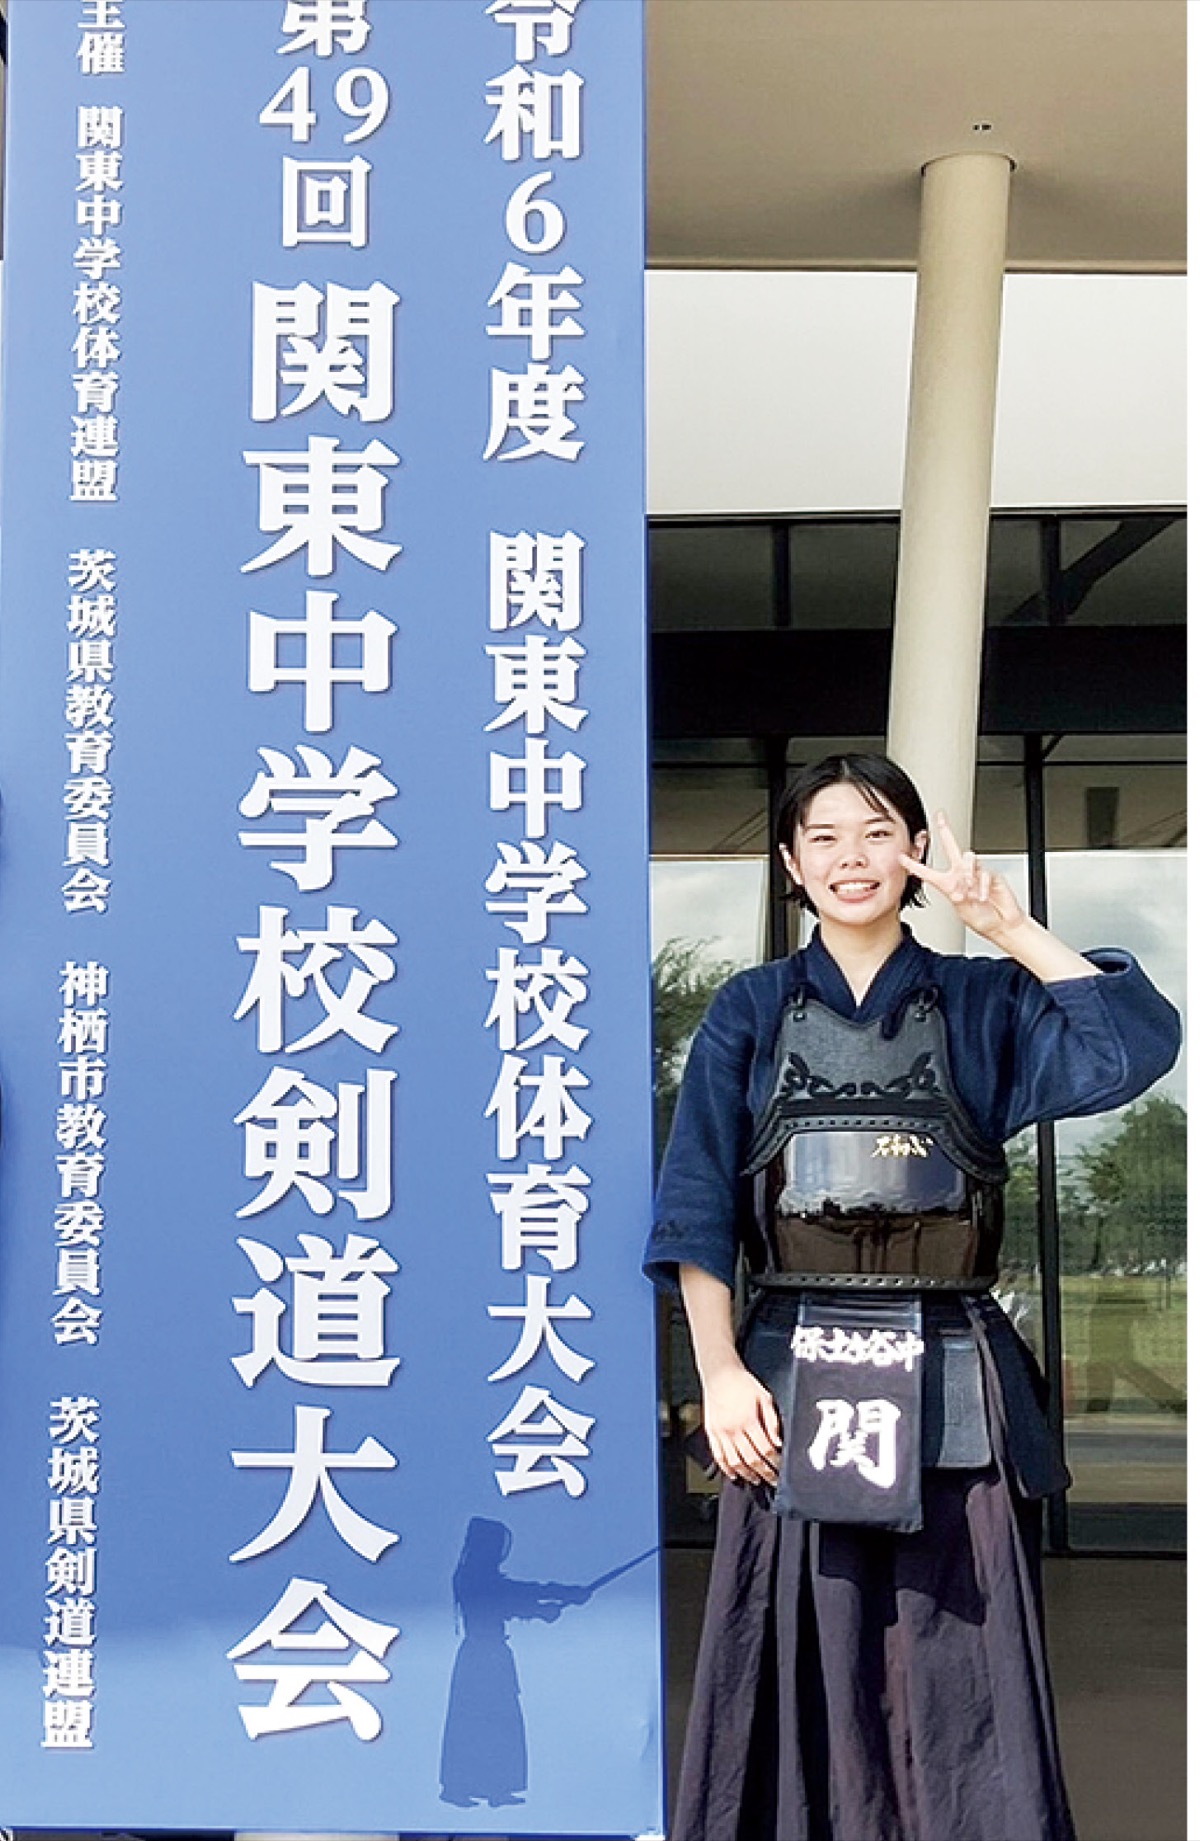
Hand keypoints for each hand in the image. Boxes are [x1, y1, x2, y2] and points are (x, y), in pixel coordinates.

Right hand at [701, 1361, 781, 1484]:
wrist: (719, 1373)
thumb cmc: (743, 1383)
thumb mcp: (765, 1397)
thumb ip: (772, 1421)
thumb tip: (779, 1443)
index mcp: (749, 1420)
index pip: (765, 1449)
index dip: (775, 1462)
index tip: (782, 1469)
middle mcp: (733, 1429)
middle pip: (751, 1459)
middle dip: (765, 1473)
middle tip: (773, 1481)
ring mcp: (720, 1432)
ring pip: (734, 1462)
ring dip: (747, 1474)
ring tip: (756, 1480)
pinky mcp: (711, 1432)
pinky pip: (718, 1456)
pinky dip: (726, 1468)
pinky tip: (734, 1475)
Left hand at [899, 811, 1025, 943]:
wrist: (1001, 924)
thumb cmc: (981, 919)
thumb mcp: (960, 910)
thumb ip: (958, 895)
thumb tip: (960, 886)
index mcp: (948, 884)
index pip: (928, 872)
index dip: (914, 865)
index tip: (901, 857)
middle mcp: (962, 875)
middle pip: (952, 847)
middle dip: (946, 831)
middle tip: (940, 818)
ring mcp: (976, 873)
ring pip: (968, 857)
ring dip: (967, 871)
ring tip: (969, 888)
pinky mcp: (991, 875)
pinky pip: (985, 873)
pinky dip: (982, 886)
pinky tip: (982, 896)